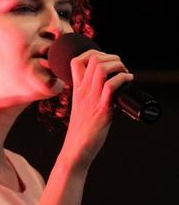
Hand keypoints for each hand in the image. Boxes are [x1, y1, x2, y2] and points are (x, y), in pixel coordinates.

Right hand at [61, 49, 133, 170]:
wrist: (76, 150)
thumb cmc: (81, 132)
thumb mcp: (81, 109)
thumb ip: (89, 98)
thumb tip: (107, 91)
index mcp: (77, 90)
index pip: (77, 61)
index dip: (93, 54)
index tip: (106, 62)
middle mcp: (83, 92)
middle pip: (93, 59)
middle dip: (111, 57)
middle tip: (120, 68)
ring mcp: (92, 99)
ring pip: (102, 68)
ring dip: (118, 65)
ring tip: (125, 73)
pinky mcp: (102, 110)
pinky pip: (111, 86)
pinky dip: (123, 78)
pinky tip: (128, 81)